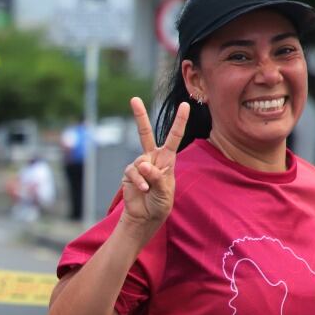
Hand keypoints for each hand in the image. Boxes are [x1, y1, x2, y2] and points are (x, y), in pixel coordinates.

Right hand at [120, 97, 188, 228]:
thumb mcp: (166, 191)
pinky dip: (138, 181)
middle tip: (134, 99)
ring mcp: (139, 165)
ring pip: (140, 161)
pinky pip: (132, 172)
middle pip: (145, 133)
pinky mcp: (129, 173)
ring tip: (148, 189)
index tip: (185, 105)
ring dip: (145, 176)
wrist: (146, 216)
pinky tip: (143, 189)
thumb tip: (143, 164)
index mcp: (167, 158)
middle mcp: (152, 158)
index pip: (174, 136)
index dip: (179, 121)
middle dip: (139, 116)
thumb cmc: (161, 203)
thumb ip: (157, 177)